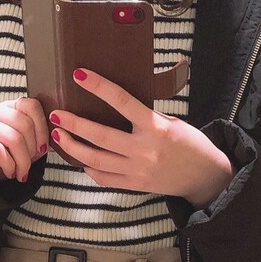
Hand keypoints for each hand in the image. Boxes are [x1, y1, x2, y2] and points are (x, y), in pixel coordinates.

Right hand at [0, 97, 49, 183]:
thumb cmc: (0, 154)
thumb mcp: (21, 144)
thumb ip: (36, 139)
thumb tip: (54, 141)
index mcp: (10, 107)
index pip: (31, 105)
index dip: (42, 128)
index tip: (43, 149)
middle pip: (24, 125)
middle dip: (32, 151)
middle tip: (29, 166)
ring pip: (13, 138)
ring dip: (22, 161)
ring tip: (21, 173)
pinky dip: (9, 165)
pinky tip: (10, 172)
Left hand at [50, 69, 233, 207]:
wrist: (205, 176)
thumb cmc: (190, 144)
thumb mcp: (172, 124)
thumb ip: (145, 118)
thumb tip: (117, 106)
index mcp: (156, 128)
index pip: (122, 102)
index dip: (99, 87)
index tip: (79, 75)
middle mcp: (145, 150)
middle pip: (100, 136)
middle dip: (73, 124)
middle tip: (55, 114)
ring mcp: (138, 171)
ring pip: (96, 160)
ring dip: (73, 147)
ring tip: (58, 136)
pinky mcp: (135, 186)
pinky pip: (105, 178)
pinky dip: (89, 168)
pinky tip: (79, 159)